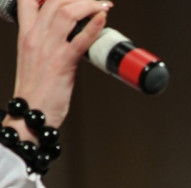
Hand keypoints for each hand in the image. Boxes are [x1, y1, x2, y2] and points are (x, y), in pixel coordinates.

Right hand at [8, 0, 112, 137]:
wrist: (31, 114)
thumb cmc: (36, 91)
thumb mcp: (34, 58)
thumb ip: (47, 43)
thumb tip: (69, 35)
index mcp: (26, 35)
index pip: (28, 0)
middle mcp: (35, 37)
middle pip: (53, 1)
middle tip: (95, 0)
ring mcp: (48, 49)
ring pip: (66, 12)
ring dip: (89, 4)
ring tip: (103, 5)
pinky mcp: (63, 63)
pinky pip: (80, 39)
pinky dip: (95, 25)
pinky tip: (103, 18)